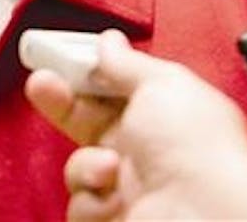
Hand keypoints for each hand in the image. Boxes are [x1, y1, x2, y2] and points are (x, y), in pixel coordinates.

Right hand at [25, 29, 246, 220]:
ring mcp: (130, 187)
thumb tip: (109, 42)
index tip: (58, 58)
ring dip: (87, 164)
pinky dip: (92, 201)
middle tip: (43, 84)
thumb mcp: (163, 84)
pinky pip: (79, 205)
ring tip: (110, 167)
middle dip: (62, 104)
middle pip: (88, 122)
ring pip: (79, 166)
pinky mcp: (114, 216)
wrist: (203, 215)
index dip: (84, 73)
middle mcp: (147, 151)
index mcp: (164, 115)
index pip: (113, 88)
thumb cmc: (197, 149)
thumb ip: (128, 63)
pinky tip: (114, 199)